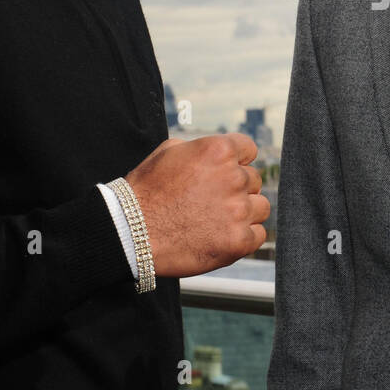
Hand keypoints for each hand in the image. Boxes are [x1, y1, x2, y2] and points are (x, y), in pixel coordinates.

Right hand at [124, 133, 269, 276]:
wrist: (129, 231)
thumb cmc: (145, 191)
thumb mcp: (168, 152)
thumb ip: (200, 148)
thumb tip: (218, 152)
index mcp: (219, 151)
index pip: (248, 150)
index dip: (237, 162)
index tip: (225, 173)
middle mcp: (233, 177)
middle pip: (254, 180)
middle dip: (237, 189)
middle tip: (212, 202)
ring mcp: (238, 210)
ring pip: (261, 207)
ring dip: (245, 213)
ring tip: (218, 220)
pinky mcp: (238, 240)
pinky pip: (259, 235)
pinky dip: (245, 237)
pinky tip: (223, 236)